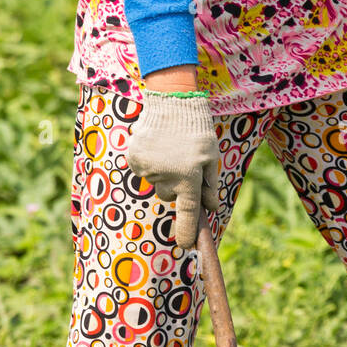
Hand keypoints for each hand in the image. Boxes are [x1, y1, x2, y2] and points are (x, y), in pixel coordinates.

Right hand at [124, 89, 219, 248]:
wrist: (171, 101)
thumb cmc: (197, 129)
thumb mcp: (211, 156)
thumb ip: (210, 184)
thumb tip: (210, 208)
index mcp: (189, 177)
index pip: (187, 212)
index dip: (186, 231)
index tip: (186, 245)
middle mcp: (166, 177)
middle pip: (170, 196)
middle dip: (177, 187)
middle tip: (184, 164)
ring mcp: (148, 169)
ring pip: (157, 183)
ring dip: (165, 173)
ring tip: (171, 148)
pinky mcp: (135, 159)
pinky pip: (145, 170)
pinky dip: (152, 163)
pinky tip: (158, 145)